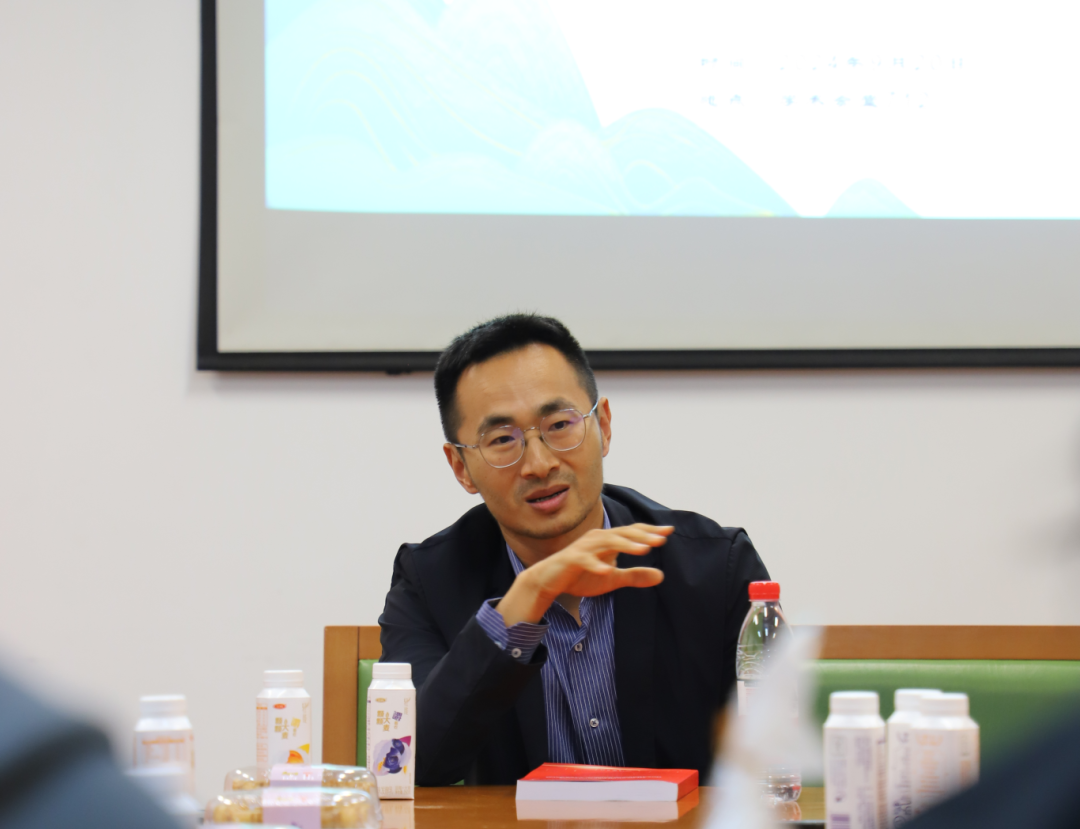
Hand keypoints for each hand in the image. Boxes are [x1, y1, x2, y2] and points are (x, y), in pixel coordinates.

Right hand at [496, 524, 671, 624]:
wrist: (549, 580)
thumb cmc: (581, 575)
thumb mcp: (612, 578)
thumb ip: (635, 576)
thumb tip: (661, 576)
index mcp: (607, 541)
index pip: (632, 532)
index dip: (649, 531)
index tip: (669, 530)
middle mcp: (597, 539)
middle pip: (623, 534)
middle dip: (643, 536)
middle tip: (661, 540)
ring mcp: (584, 548)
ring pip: (607, 542)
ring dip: (625, 545)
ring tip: (643, 550)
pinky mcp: (571, 559)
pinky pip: (585, 561)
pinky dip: (596, 565)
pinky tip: (607, 571)